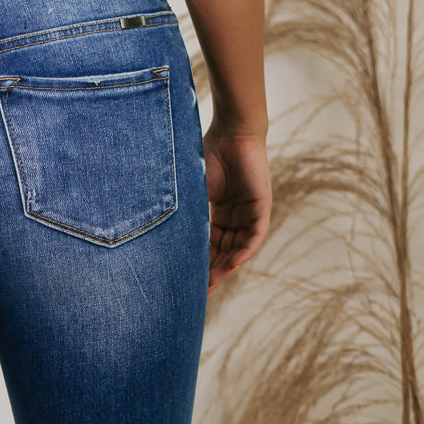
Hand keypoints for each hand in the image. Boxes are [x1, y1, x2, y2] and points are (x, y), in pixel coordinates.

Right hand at [203, 124, 271, 293]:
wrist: (232, 131)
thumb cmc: (208, 155)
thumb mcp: (193, 193)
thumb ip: (186, 216)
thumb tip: (162, 240)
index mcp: (218, 212)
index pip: (210, 245)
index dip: (200, 264)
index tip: (187, 283)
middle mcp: (235, 216)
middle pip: (224, 251)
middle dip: (213, 272)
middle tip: (200, 292)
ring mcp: (249, 213)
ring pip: (239, 247)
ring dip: (227, 266)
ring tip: (213, 283)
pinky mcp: (262, 208)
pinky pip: (255, 236)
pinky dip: (244, 251)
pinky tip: (233, 264)